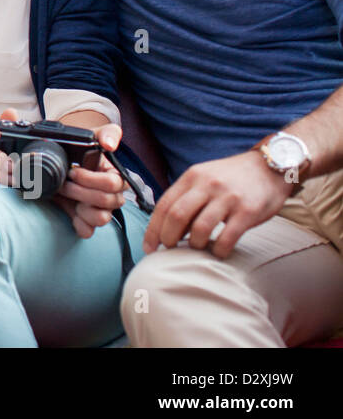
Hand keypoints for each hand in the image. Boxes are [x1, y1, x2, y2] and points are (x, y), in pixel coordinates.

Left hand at [51, 124, 126, 238]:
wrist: (64, 160)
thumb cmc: (82, 149)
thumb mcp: (94, 136)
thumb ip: (108, 134)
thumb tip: (110, 144)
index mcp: (115, 176)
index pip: (113, 184)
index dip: (91, 179)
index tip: (74, 172)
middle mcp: (112, 195)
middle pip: (106, 201)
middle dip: (80, 191)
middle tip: (64, 182)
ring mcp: (101, 209)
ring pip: (101, 218)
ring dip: (81, 208)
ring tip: (66, 194)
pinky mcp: (87, 220)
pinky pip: (89, 231)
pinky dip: (79, 224)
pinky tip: (71, 211)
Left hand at [142, 150, 293, 257]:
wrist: (270, 166)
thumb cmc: (231, 178)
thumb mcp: (204, 178)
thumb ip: (187, 196)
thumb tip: (166, 226)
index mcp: (191, 177)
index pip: (164, 205)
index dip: (153, 229)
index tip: (148, 246)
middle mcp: (207, 185)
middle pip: (177, 216)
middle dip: (168, 238)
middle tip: (169, 250)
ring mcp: (228, 198)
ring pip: (200, 228)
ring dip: (194, 245)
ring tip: (197, 248)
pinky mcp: (248, 211)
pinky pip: (228, 237)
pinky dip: (219, 250)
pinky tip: (219, 252)